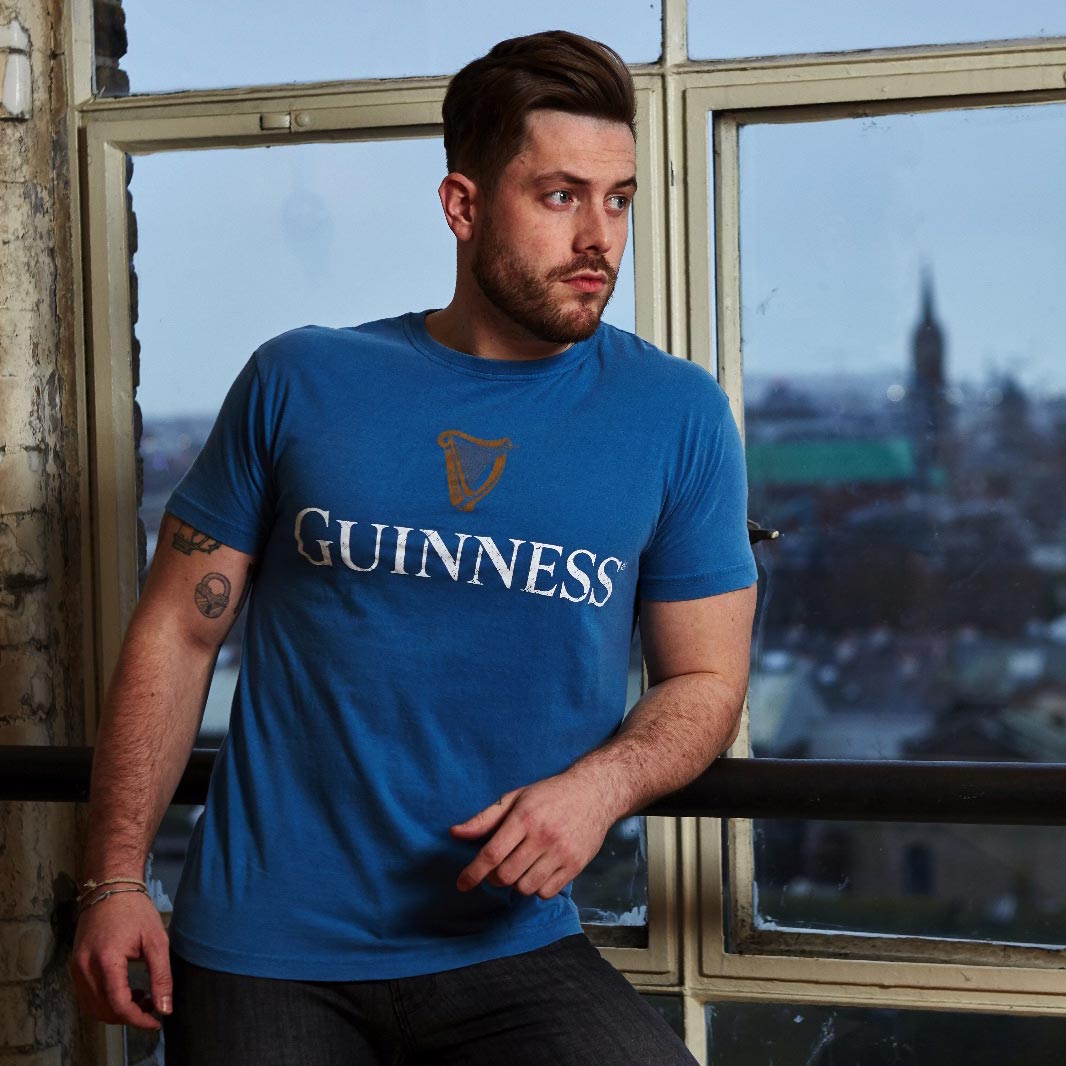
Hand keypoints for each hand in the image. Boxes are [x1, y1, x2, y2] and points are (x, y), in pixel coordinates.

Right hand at [69, 892, 171, 1030]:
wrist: (111, 887)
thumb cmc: (135, 910)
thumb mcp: (156, 940)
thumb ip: (161, 976)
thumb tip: (164, 1008)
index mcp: (106, 960)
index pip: (118, 1004)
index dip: (138, 1019)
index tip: (156, 1021)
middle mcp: (84, 968)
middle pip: (104, 1010)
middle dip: (129, 1016)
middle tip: (152, 1007)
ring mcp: (76, 968)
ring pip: (92, 1007)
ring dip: (116, 1011)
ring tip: (142, 998)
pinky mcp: (75, 966)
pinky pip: (87, 996)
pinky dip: (105, 1001)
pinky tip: (126, 991)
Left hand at [449, 769, 616, 899]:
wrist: (594, 792)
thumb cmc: (549, 794)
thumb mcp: (515, 797)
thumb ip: (484, 819)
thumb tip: (455, 833)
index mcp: (525, 817)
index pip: (492, 854)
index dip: (473, 873)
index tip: (461, 884)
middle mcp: (543, 836)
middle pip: (506, 875)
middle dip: (494, 878)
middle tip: (497, 868)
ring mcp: (561, 852)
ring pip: (525, 887)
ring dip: (516, 883)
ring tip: (520, 867)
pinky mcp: (576, 865)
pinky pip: (546, 892)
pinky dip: (536, 888)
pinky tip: (538, 871)